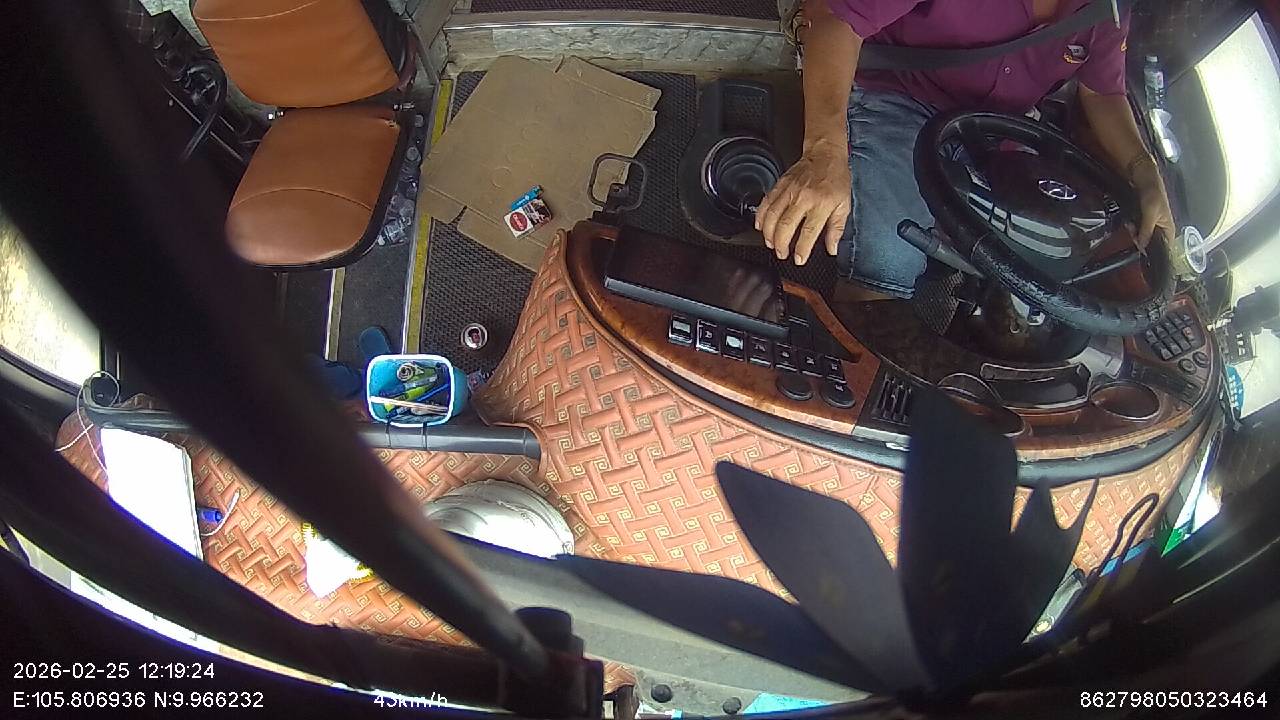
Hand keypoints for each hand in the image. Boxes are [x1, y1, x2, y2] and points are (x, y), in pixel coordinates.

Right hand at [755, 139, 850, 264]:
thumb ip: (837, 228)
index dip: (802, 249)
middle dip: (781, 245)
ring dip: (768, 234)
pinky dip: (760, 217)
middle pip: (785, 226)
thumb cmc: (836, 179)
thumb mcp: (844, 204)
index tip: (799, 260)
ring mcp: (789, 191)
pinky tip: (760, 227)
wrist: (825, 154)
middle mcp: (803, 198)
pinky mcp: (779, 185)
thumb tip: (832, 249)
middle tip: (782, 254)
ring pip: (772, 216)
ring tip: (771, 244)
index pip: (808, 232)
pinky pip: (766, 203)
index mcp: (821, 204)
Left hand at [1129, 154, 1175, 248]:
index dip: (1155, 251)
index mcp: (1169, 228)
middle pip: (1150, 243)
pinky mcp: (1143, 219)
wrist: (1143, 179)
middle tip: (1134, 232)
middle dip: (1140, 239)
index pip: (1165, 247)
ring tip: (1131, 224)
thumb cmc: (1153, 193)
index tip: (1144, 252)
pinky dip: (1131, 226)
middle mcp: (1162, 227)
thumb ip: (1146, 231)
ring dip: (1134, 232)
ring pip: (1141, 236)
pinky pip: (1136, 228)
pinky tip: (1129, 221)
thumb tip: (1142, 246)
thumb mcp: (1150, 214)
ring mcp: (1152, 223)